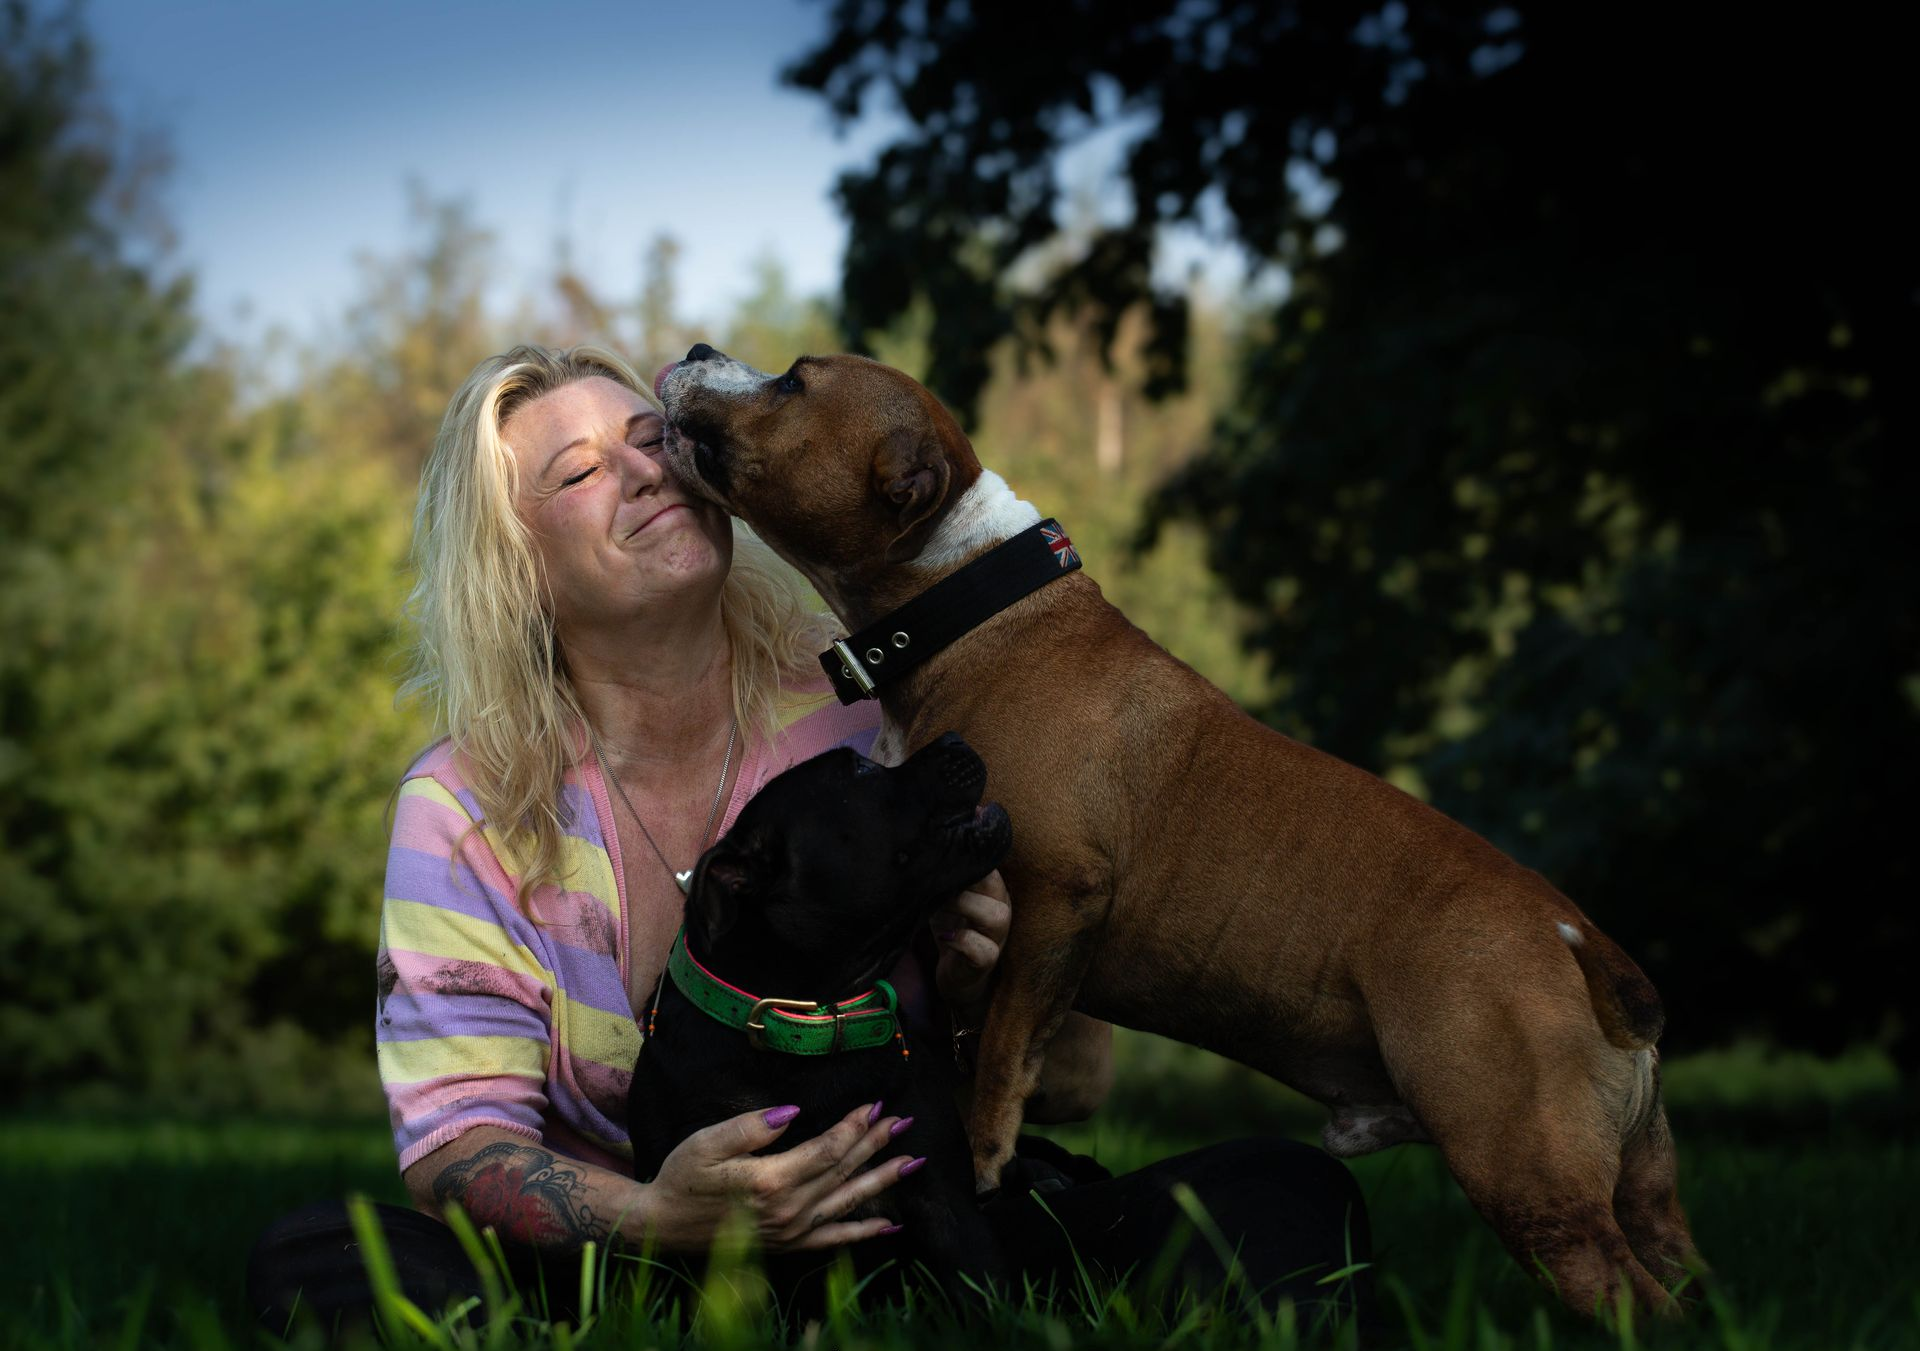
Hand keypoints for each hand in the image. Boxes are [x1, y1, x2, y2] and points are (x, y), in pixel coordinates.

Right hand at [636, 1101, 918, 1252]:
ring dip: (883, 1179)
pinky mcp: (790, 1243)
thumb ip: (750, 1127)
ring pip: (848, 1201)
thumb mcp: (707, 1142)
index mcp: (770, 1181)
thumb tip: (791, 1112)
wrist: (664, 1224)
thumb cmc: (683, 1176)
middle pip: (843, 1170)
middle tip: (905, 1120)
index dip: (854, 1126)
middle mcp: (788, 1209)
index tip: (875, 1105)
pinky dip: (865, 1231)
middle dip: (876, 1143)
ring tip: (913, 1160)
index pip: (827, 1150)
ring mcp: (792, 1230)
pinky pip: (835, 1238)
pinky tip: (890, 1223)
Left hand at [931, 869, 1009, 1022]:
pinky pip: (984, 950)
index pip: (988, 865)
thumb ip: (945, 880)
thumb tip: (923, 856)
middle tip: (936, 883)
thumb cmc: (951, 928)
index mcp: (992, 891)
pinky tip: (944, 937)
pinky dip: (962, 941)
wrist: (954, 972)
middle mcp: (1000, 909)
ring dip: (964, 906)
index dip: (966, 859)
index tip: (940, 858)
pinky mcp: (988, 960)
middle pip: (996, 885)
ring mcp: (998, 936)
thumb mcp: (946, 899)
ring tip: (937, 907)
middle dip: (965, 880)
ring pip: (996, 916)